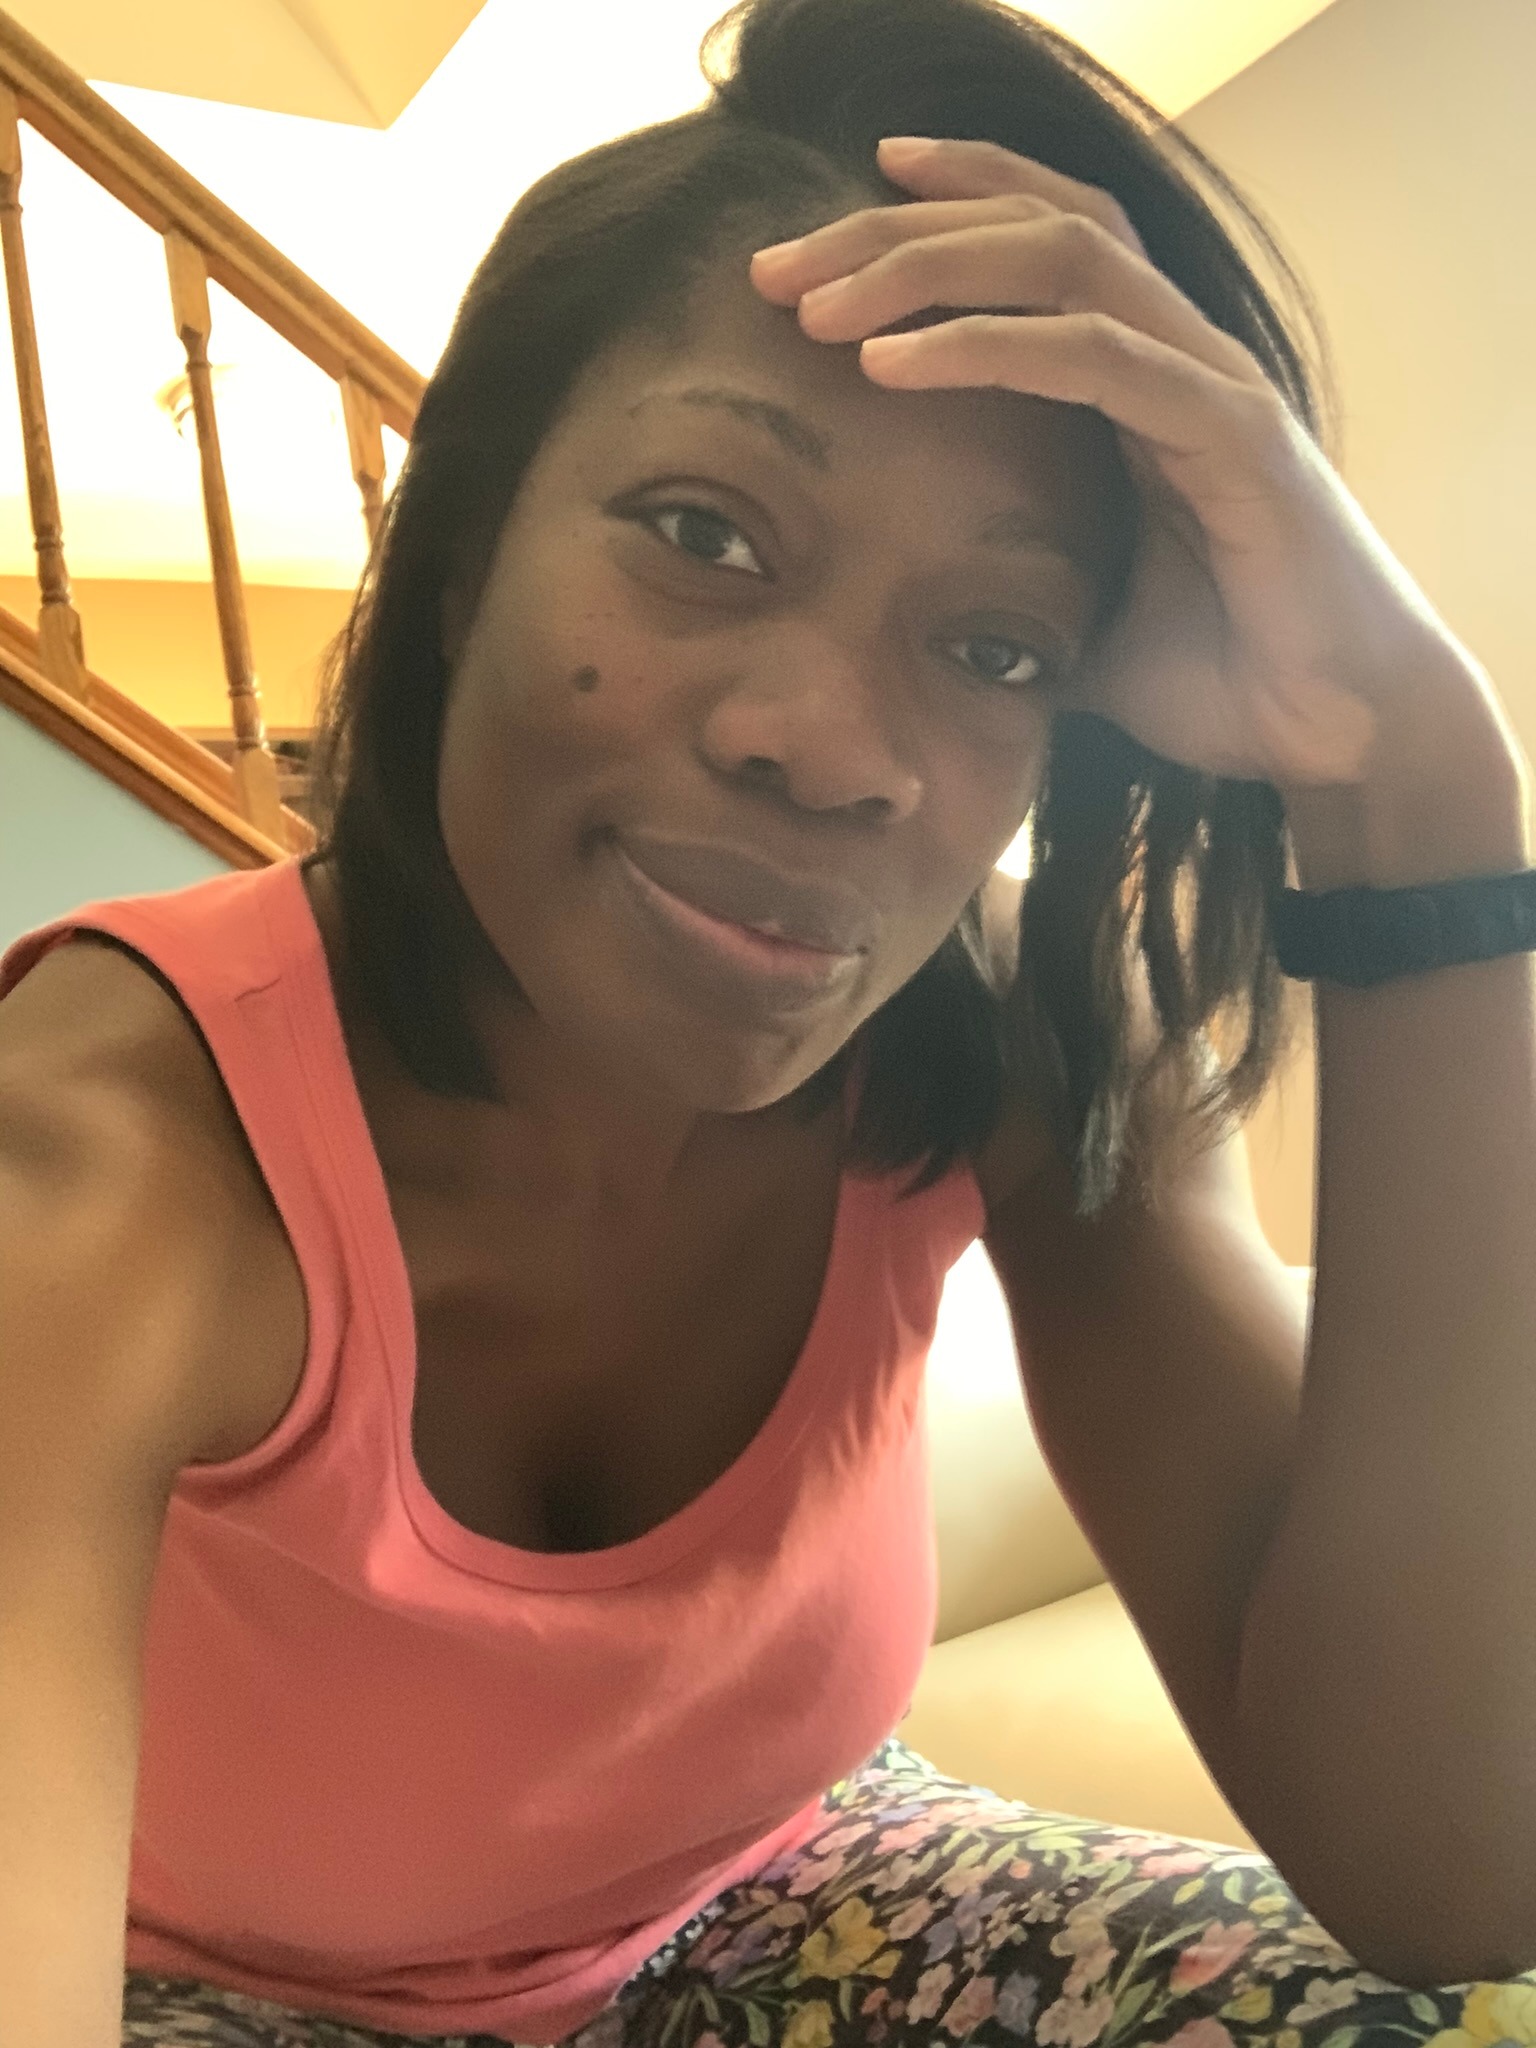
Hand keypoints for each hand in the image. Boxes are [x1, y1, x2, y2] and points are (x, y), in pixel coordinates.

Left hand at [749, 136, 1515, 795]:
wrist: (1339, 738)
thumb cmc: (1224, 677)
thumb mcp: (1077, 625)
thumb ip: (1007, 596)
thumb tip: (911, 630)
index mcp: (1145, 380)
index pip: (1040, 245)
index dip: (936, 217)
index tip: (816, 243)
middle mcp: (1180, 357)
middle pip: (1037, 225)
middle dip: (898, 231)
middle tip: (780, 267)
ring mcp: (1212, 386)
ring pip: (1066, 260)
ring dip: (928, 269)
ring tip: (817, 306)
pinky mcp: (1234, 440)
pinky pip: (1101, 359)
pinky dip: (990, 350)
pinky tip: (893, 365)